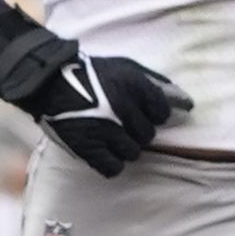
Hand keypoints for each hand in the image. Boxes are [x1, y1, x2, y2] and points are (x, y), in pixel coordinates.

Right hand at [0, 6, 188, 178]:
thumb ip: (157, 84)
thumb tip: (187, 103)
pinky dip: (112, 162)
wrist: (47, 82)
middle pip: (147, 135)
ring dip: (125, 146)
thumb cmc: (91, 73)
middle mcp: (121, 109)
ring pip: (133, 153)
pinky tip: (105, 151)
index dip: (152, 114)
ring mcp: (104, 130)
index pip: (162, 113)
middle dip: (137, 130)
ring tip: (110, 135)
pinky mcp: (87, 148)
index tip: (139, 111)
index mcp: (132, 86)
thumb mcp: (126, 68)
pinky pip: (113, 168)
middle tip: (120, 123)